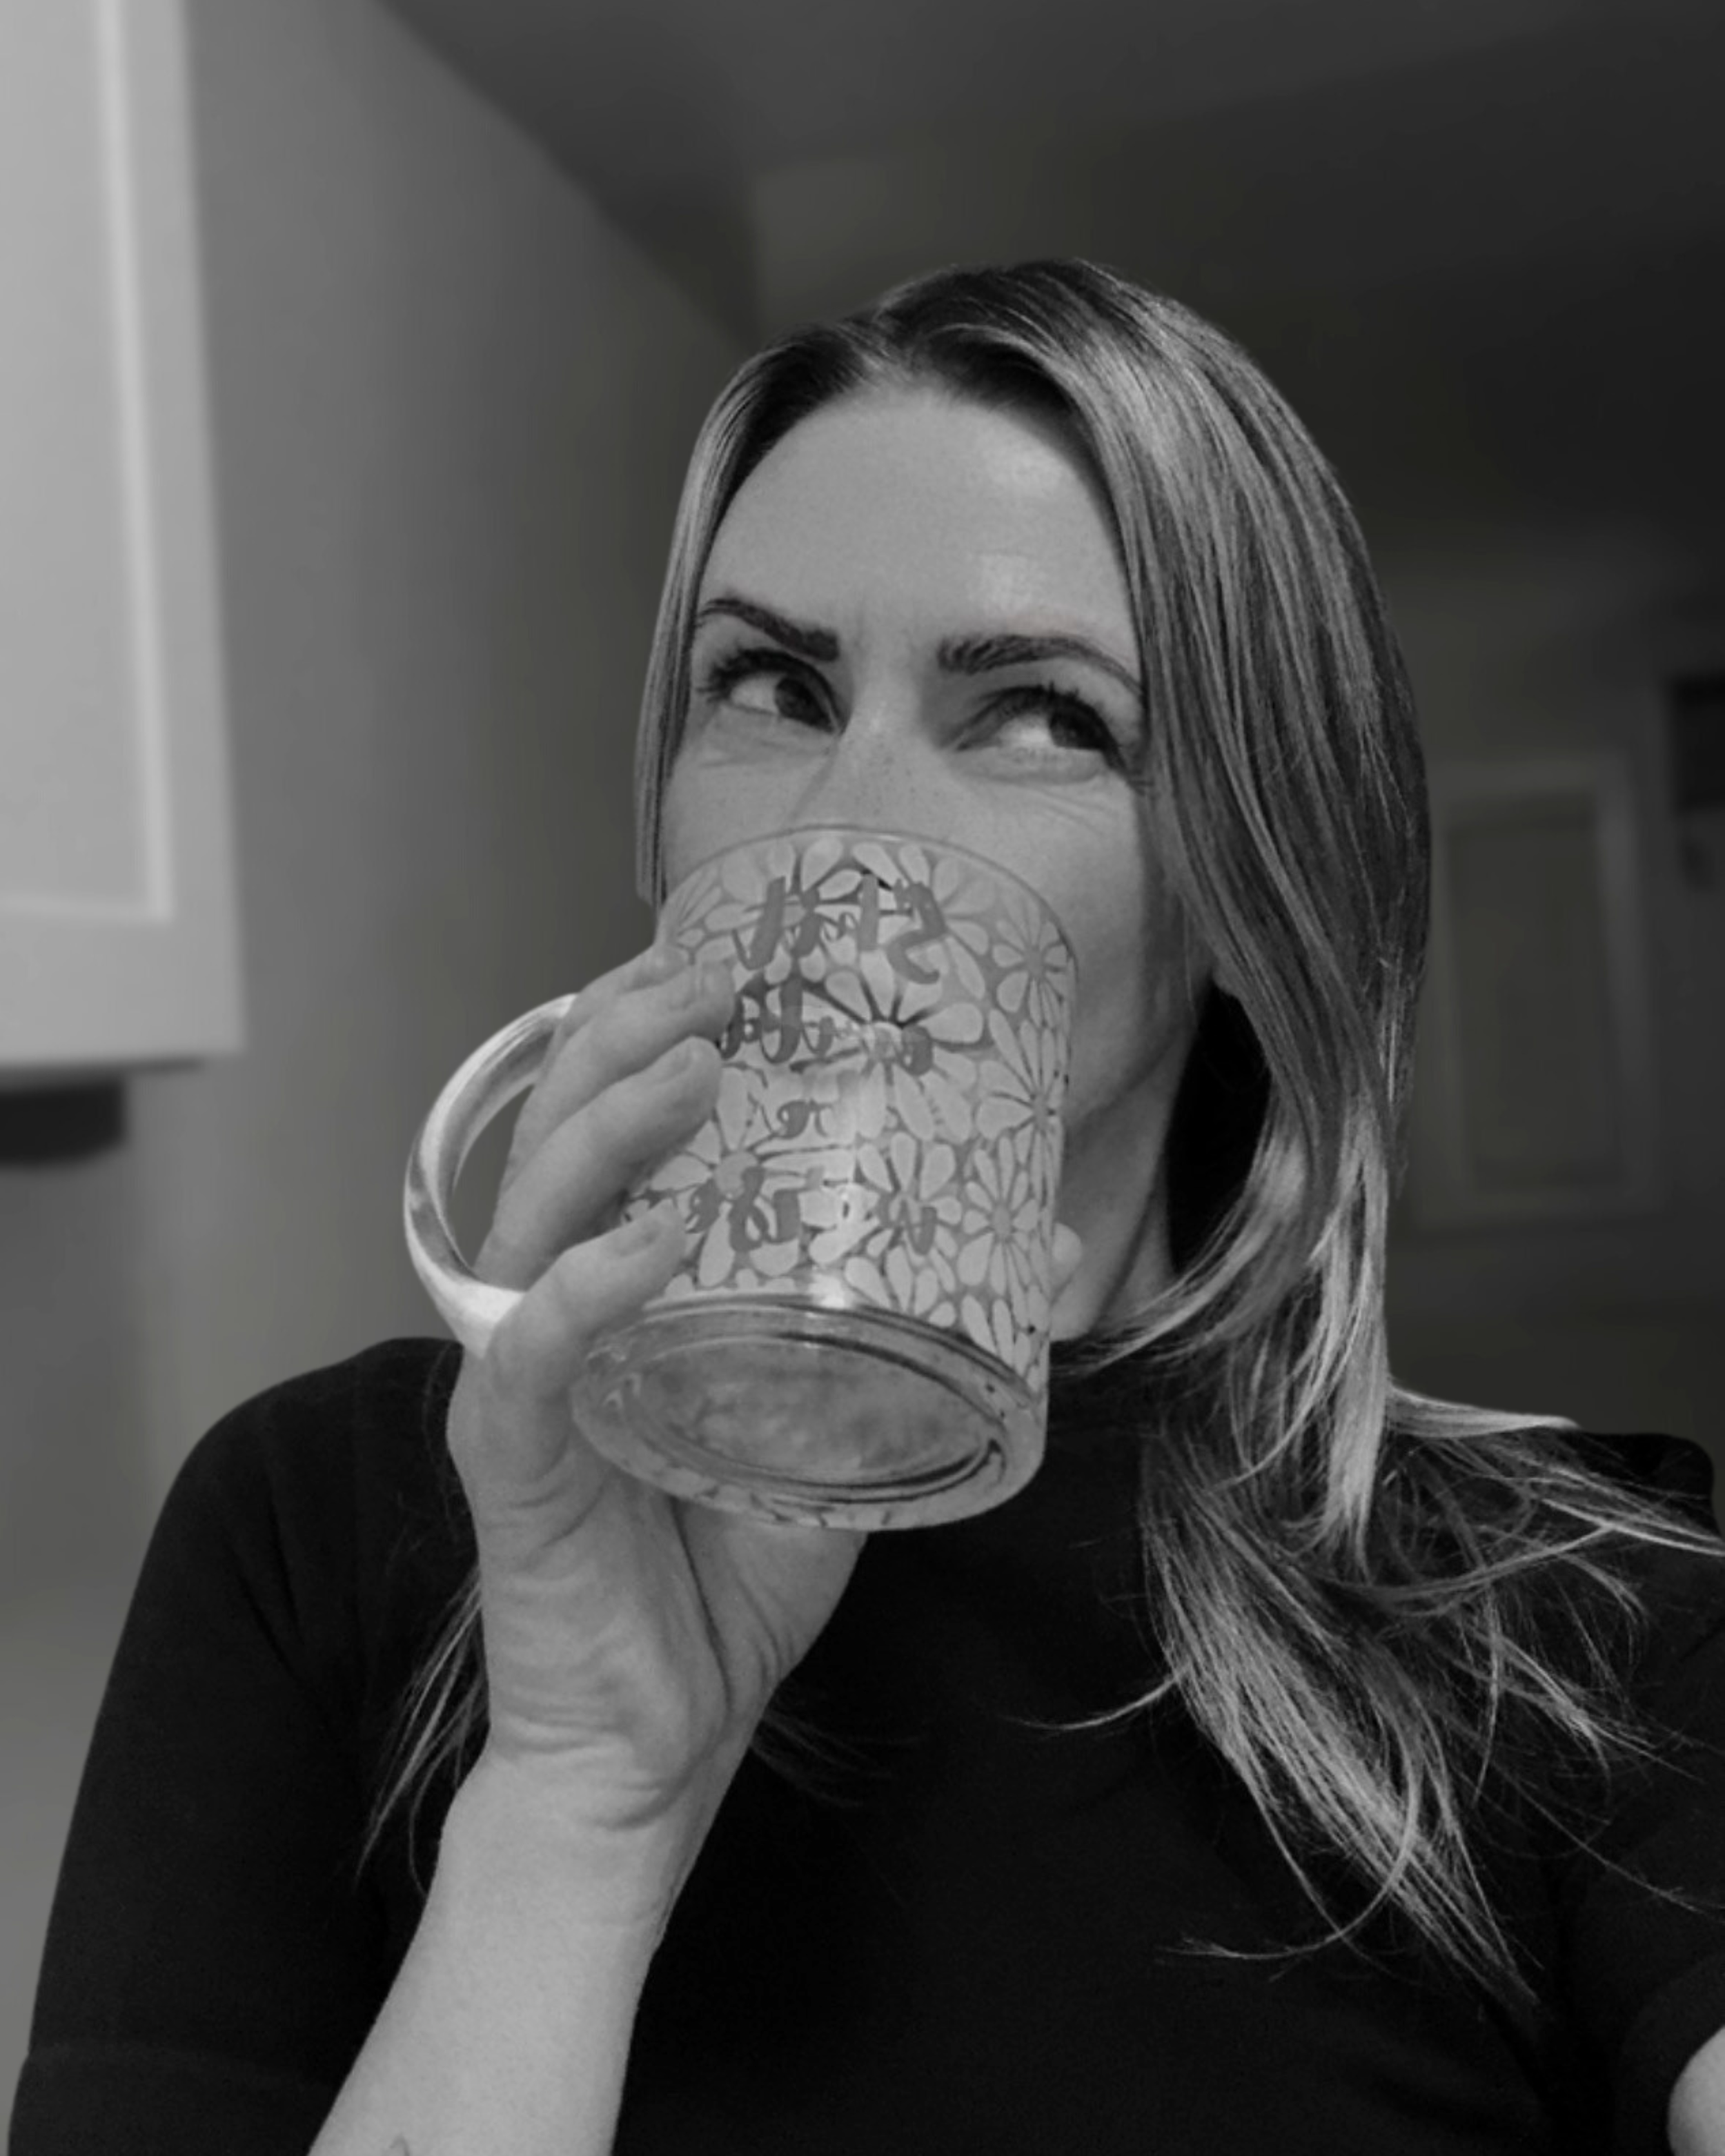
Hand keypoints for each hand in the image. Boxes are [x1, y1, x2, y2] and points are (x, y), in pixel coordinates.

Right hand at [444, 943, 865, 1842]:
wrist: (661, 1735)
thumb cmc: (733, 1568)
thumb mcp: (849, 1425)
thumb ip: (918, 1327)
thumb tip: (1045, 1235)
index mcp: (617, 1279)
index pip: (608, 1122)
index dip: (642, 1026)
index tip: (722, 956)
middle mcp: (553, 1304)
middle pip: (559, 1135)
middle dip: (624, 1040)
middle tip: (714, 981)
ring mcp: (522, 1375)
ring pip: (531, 1216)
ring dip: (610, 1130)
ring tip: (696, 1068)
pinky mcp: (511, 1456)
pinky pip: (529, 1354)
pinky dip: (584, 1289)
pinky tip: (652, 1239)